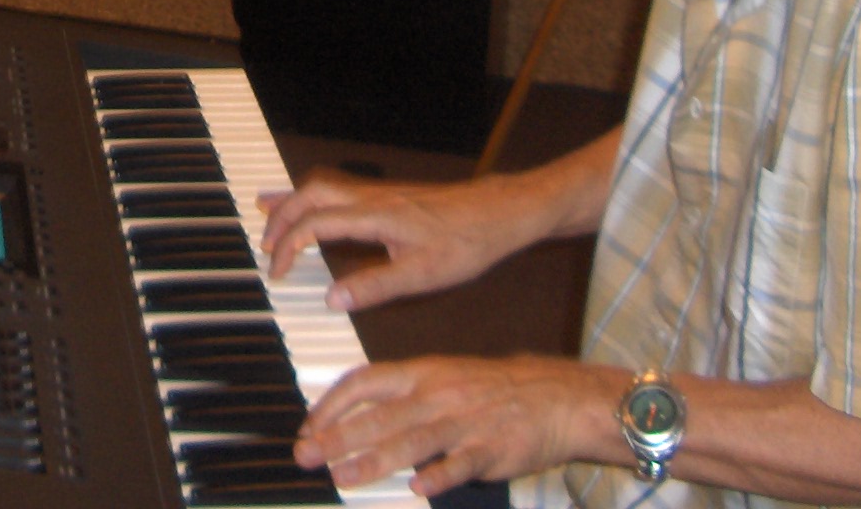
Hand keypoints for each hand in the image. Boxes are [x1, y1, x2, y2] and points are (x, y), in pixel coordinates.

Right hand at [260, 170, 524, 309]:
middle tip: (264, 248)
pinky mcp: (388, 194)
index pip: (315, 224)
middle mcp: (371, 196)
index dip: (288, 247)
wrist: (499, 213)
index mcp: (376, 215)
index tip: (277, 273)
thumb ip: (375, 287)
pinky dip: (314, 196)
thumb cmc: (467, 243)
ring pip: (321, 185)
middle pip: (309, 195)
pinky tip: (311, 203)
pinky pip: (338, 187)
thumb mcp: (424, 276)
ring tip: (267, 213)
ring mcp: (379, 191)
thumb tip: (331, 298)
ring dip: (292, 201)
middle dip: (280, 219)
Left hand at [296, 353, 612, 497]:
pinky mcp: (491, 449)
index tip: (308, 427)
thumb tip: (355, 416)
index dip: (331, 404)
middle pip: (379, 415)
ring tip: (342, 476)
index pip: (364, 382)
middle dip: (338, 435)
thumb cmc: (490, 389)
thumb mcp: (442, 377)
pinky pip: (462, 462)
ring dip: (374, 459)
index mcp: (422, 373)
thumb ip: (401, 397)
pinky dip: (441, 475)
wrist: (553, 396)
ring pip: (412, 440)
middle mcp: (437, 395)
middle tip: (306, 454)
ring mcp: (464, 422)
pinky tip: (420, 488)